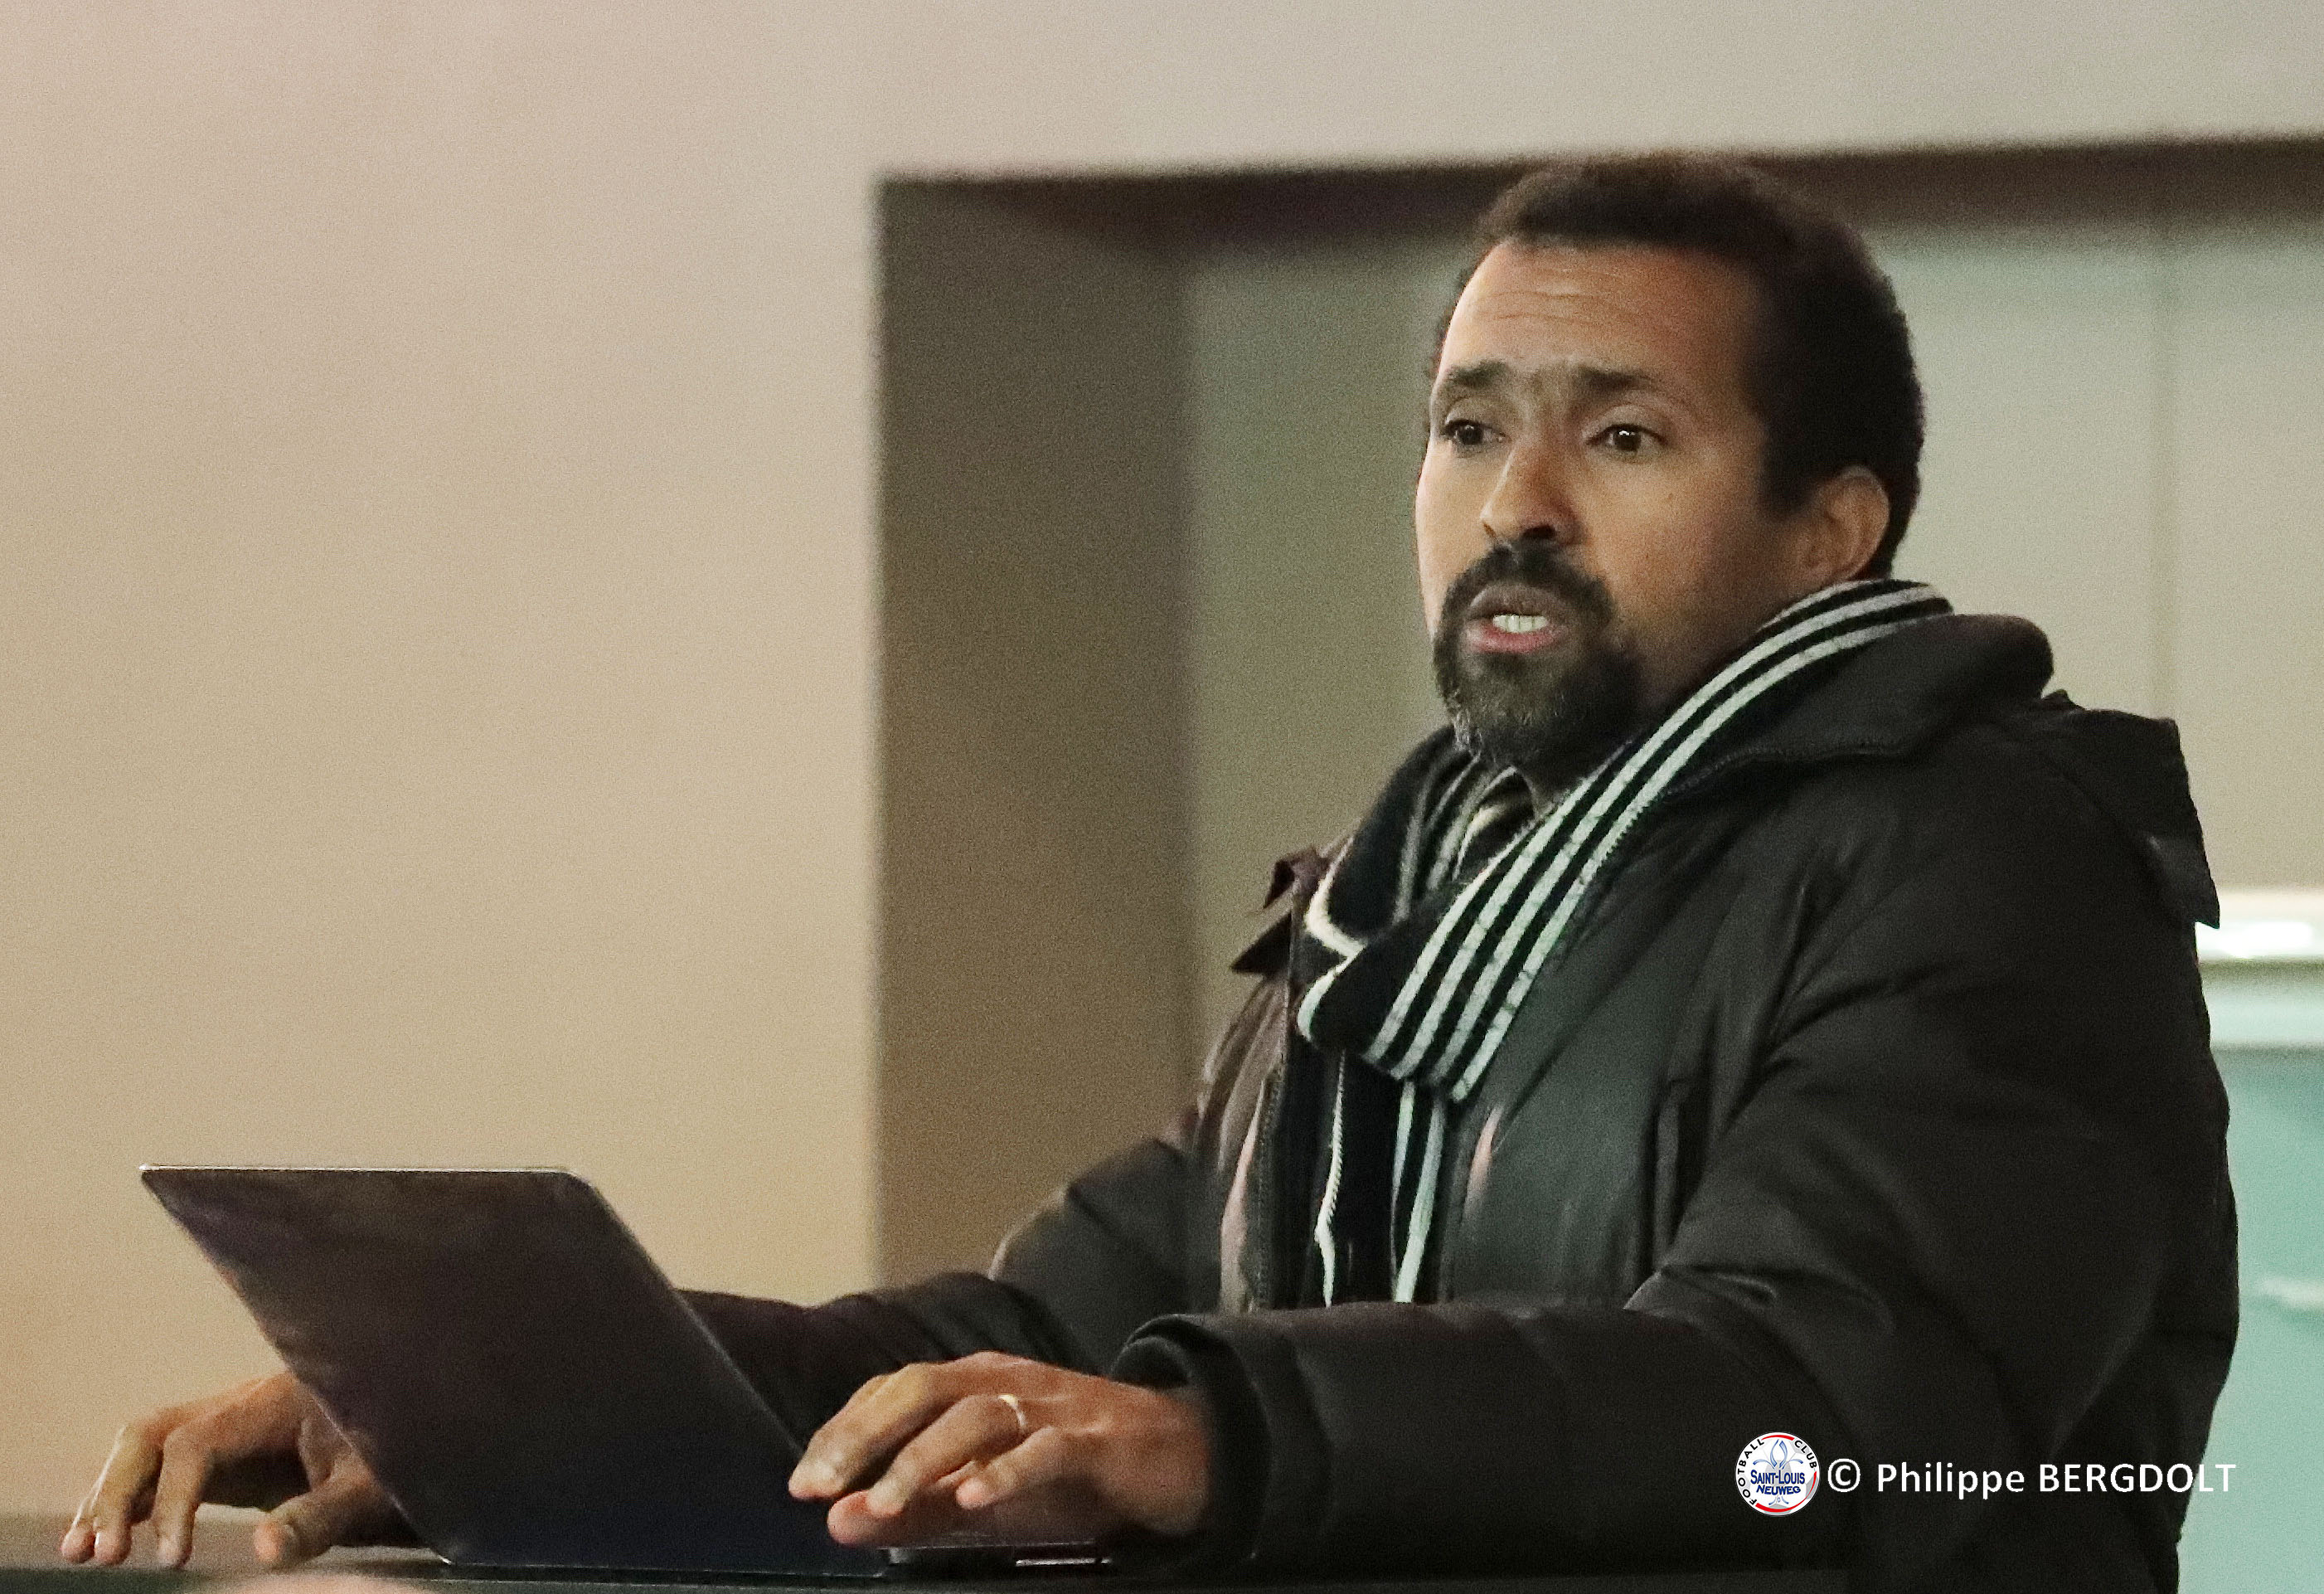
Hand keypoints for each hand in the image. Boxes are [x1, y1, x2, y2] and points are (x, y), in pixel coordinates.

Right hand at [57, 1371, 404, 1569]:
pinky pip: (160, 1471)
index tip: (171, 1558)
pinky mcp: (225, 1458)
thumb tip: (263, 1552)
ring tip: (78, 1552)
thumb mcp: (372, 1490)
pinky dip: (127, 1502)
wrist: (420, 1438)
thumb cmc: (403, 1457)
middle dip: (117, 1490)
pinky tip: (99, 1542)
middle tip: (99, 1553)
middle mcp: (240, 1408)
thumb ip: (322, 1516)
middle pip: (154, 1435)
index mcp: (274, 1403)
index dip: (175, 1499)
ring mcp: (227, 1430)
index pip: (198, 1442)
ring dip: (108, 1495)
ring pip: (146, 1449)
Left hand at [787, 1352, 1207, 1546]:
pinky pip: (1047, 1448)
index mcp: (974, 1383)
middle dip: (864, 1436)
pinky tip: (975, 1498)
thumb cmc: (1071, 1472)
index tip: (802, 1483)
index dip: (843, 1430)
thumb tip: (837, 1522)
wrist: (1181, 1455)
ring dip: (924, 1459)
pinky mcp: (1095, 1439)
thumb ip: (916, 1509)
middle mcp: (1006, 1382)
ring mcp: (1052, 1406)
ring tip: (887, 1505)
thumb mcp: (985, 1492)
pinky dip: (1008, 1471)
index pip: (893, 1390)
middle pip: (922, 1388)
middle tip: (820, 1487)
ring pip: (977, 1416)